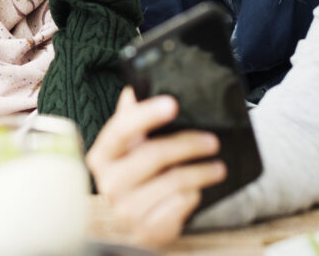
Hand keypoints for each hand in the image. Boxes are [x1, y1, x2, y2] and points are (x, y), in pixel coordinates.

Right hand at [86, 87, 226, 246]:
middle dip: (189, 145)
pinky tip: (196, 189)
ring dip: (201, 172)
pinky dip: (193, 194)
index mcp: (101, 156)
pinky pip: (180, 205)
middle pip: (154, 155)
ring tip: (217, 167)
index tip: (171, 104)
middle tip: (212, 141)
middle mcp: (109, 182)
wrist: (128, 227)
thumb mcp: (126, 149)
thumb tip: (133, 89)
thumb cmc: (131, 178)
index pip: (120, 129)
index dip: (146, 115)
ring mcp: (126, 209)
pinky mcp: (146, 229)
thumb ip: (129, 118)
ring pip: (174, 182)